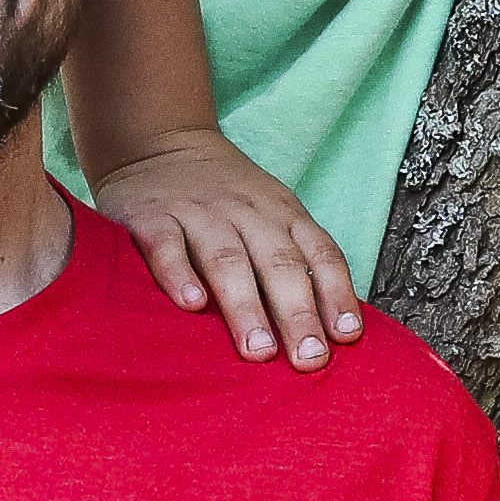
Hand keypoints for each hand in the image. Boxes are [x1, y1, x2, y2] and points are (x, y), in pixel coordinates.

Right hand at [92, 130, 361, 369]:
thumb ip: (294, 260)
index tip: (347, 338)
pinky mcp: (152, 216)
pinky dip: (179, 274)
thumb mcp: (270, 214)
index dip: (336, 295)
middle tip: (308, 358)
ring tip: (258, 350)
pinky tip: (191, 304)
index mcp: (283, 214)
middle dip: (297, 314)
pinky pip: (167, 246)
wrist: (160, 143)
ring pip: (227, 260)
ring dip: (246, 307)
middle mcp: (247, 213)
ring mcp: (199, 213)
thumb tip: (331, 330)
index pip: (320, 254)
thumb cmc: (226, 196)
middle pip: (279, 264)